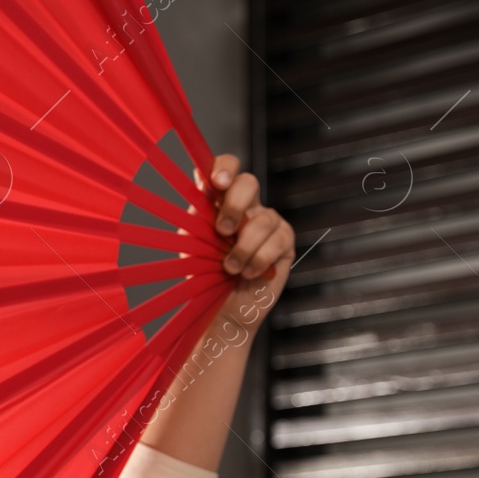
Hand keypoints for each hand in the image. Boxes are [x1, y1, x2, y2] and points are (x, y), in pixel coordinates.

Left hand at [195, 153, 293, 337]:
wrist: (222, 310)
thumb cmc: (206, 275)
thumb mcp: (194, 244)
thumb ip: (198, 216)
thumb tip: (199, 185)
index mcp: (221, 201)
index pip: (227, 168)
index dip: (224, 168)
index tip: (215, 182)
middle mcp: (247, 206)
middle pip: (249, 182)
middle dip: (234, 205)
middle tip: (222, 231)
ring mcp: (269, 222)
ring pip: (261, 219)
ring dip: (242, 248)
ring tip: (230, 268)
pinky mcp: (285, 242)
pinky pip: (276, 241)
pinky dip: (258, 259)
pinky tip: (248, 272)